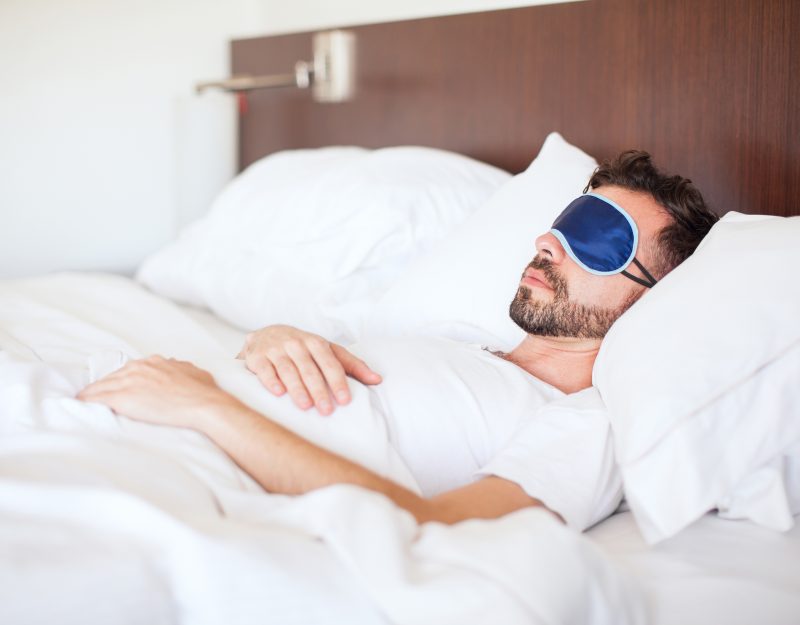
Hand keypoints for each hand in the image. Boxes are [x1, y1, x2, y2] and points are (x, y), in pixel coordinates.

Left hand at [77, 356, 238, 429]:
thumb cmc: (204, 392)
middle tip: (94, 397)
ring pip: (101, 386)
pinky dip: (87, 402)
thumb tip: (178, 367)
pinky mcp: (124, 398)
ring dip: (91, 394)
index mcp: (154, 362)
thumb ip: (181, 368)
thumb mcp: (194, 372)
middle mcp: (139, 367)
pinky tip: (79, 405)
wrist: (204, 405)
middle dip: (103, 386)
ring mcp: (130, 382)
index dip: (121, 380)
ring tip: (82, 401)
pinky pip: (97, 399)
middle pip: (111, 376)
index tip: (116, 388)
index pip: (128, 370)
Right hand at [237, 325, 380, 414]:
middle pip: (310, 369)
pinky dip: (271, 380)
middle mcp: (296, 343)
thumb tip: (377, 380)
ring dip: (297, 388)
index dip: (338, 381)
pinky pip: (265, 369)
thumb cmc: (303, 348)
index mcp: (316, 342)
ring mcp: (275, 349)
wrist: (265, 334)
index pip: (331, 363)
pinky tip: (278, 393)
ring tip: (306, 407)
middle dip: (319, 390)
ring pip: (288, 370)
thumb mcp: (328, 351)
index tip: (345, 400)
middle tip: (327, 411)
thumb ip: (352, 365)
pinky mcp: (257, 356)